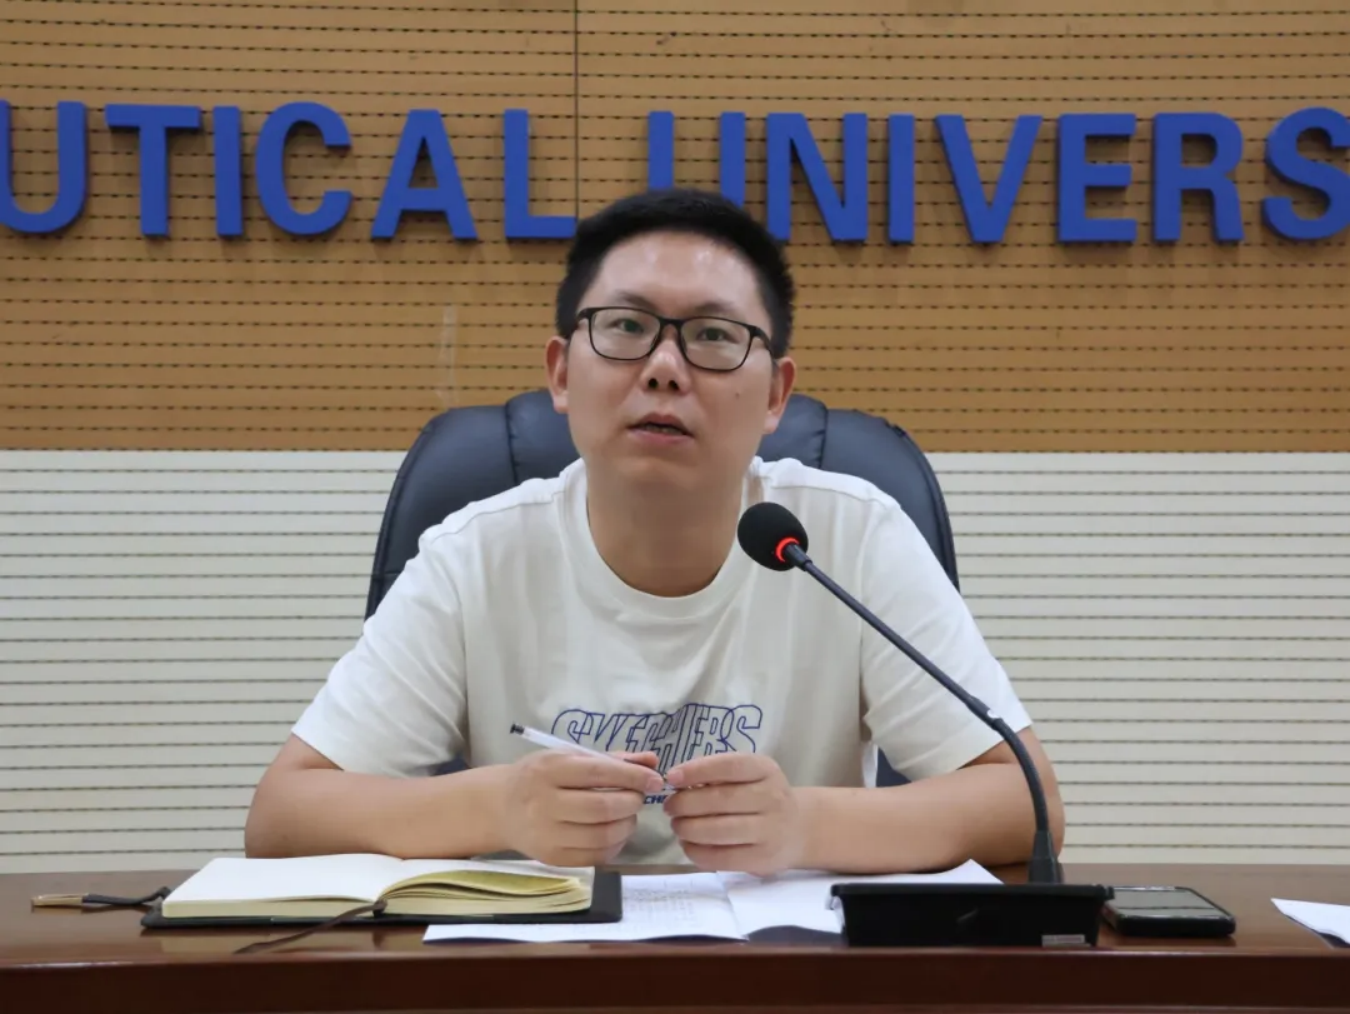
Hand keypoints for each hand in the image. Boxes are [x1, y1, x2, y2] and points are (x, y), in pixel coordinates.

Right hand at [498, 750, 663, 867]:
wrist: (500, 808)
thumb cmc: (540, 777)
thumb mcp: (568, 757)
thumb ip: (611, 759)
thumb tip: (652, 761)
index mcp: (549, 770)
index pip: (598, 773)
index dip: (633, 776)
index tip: (654, 780)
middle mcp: (544, 803)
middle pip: (602, 807)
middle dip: (632, 803)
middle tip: (638, 798)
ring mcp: (546, 834)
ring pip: (602, 836)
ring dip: (627, 825)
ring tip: (628, 815)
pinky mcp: (551, 858)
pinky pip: (595, 856)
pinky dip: (615, 845)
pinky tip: (615, 833)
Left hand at [663, 753, 806, 874]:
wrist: (797, 829)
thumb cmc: (761, 796)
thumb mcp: (749, 775)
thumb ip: (718, 774)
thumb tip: (677, 781)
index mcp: (765, 770)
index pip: (729, 766)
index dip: (697, 771)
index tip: (672, 777)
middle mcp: (772, 798)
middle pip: (720, 800)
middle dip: (685, 804)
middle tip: (670, 807)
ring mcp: (770, 830)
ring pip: (719, 831)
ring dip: (688, 829)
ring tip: (677, 826)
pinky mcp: (763, 859)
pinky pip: (723, 858)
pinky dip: (697, 852)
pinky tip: (688, 845)